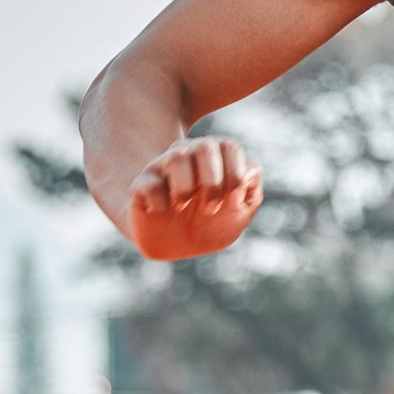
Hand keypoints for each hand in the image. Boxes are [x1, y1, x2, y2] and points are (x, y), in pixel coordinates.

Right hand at [126, 135, 262, 261]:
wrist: (179, 247)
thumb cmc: (212, 223)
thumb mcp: (240, 213)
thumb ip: (251, 191)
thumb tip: (248, 171)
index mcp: (217, 157)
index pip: (230, 146)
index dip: (235, 175)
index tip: (233, 201)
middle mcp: (190, 154)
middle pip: (206, 146)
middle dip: (214, 182)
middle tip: (211, 208)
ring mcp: (164, 167)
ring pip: (176, 157)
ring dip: (186, 189)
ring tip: (183, 208)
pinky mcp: (141, 184)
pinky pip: (149, 184)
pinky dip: (160, 203)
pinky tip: (162, 212)